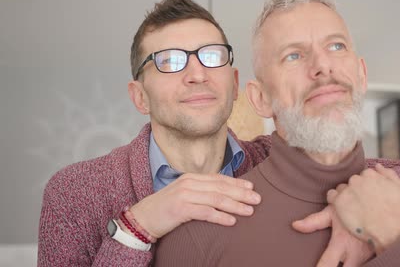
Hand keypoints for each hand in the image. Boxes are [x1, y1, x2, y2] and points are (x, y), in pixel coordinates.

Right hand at [129, 173, 260, 237]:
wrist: (142, 218)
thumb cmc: (165, 209)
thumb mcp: (184, 195)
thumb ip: (200, 192)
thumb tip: (223, 195)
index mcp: (191, 178)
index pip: (219, 179)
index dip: (236, 183)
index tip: (251, 187)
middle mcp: (189, 183)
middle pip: (221, 187)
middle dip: (241, 193)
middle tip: (257, 199)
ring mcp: (184, 195)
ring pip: (216, 199)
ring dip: (235, 205)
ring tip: (249, 210)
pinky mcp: (180, 209)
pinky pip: (205, 212)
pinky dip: (220, 216)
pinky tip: (232, 221)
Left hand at [292, 205, 373, 266]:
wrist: (384, 202)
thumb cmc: (355, 206)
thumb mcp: (334, 212)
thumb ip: (314, 221)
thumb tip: (294, 225)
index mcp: (341, 244)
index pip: (327, 264)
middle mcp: (355, 254)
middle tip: (329, 266)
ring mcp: (367, 257)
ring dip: (350, 265)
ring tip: (343, 261)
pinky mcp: (376, 255)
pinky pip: (367, 264)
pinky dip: (361, 263)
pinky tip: (357, 261)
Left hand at [328, 164, 399, 253]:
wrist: (387, 230)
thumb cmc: (397, 212)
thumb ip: (390, 174)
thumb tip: (378, 166)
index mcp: (371, 174)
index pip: (365, 176)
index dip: (368, 187)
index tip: (370, 196)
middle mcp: (357, 179)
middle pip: (353, 181)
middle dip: (357, 190)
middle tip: (363, 204)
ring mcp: (347, 189)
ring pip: (342, 188)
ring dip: (346, 195)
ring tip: (354, 208)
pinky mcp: (339, 201)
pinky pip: (331, 196)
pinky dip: (335, 201)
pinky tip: (344, 209)